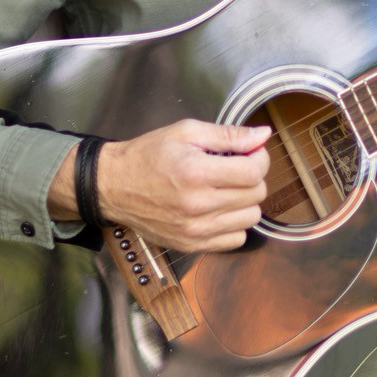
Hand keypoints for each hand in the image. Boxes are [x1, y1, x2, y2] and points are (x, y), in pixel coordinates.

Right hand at [97, 121, 270, 252]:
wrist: (114, 186)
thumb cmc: (148, 156)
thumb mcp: (186, 132)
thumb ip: (228, 135)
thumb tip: (263, 135)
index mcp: (196, 173)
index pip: (254, 172)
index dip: (259, 158)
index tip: (250, 153)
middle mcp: (197, 205)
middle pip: (256, 195)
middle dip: (252, 177)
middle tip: (235, 168)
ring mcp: (195, 229)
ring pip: (251, 219)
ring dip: (246, 201)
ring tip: (226, 188)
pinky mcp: (192, 245)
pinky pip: (236, 240)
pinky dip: (234, 224)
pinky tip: (219, 209)